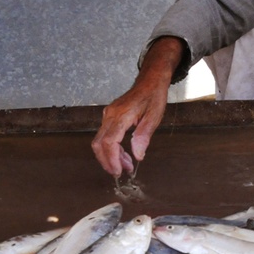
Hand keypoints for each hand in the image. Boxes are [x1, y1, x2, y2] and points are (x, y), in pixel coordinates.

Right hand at [91, 37, 182, 177]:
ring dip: (111, 156)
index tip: (118, 171)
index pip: (108, 141)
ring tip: (127, 166)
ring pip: (100, 141)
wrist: (150, 81)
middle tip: (121, 172)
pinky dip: (112, 148)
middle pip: (99, 143)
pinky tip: (124, 155)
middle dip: (108, 161)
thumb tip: (137, 155)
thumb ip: (143, 136)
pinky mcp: (110, 117)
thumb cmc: (153, 96)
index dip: (111, 159)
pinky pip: (105, 135)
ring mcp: (108, 115)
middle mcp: (110, 115)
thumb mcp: (154, 117)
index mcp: (121, 115)